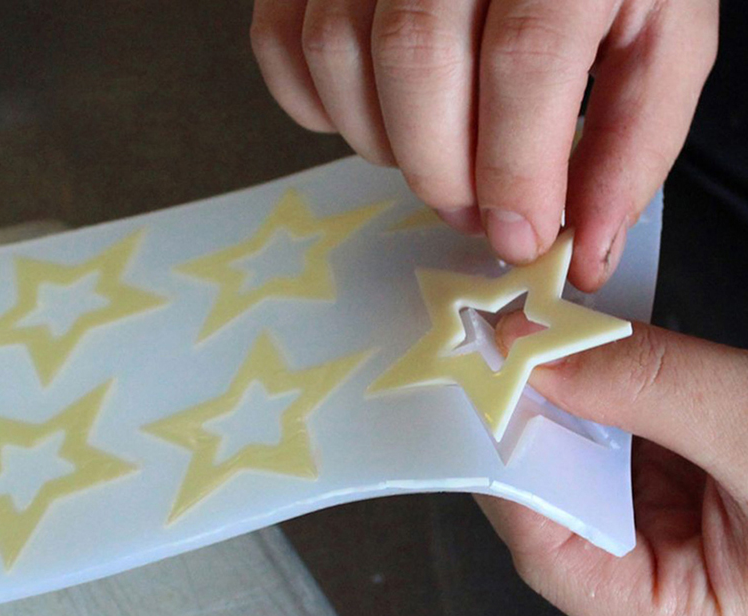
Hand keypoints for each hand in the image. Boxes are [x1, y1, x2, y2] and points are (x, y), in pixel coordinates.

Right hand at [250, 0, 717, 287]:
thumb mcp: (659, 39)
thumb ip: (630, 144)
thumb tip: (588, 249)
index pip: (522, 61)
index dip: (516, 173)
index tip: (521, 237)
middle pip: (415, 62)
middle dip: (443, 174)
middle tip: (475, 210)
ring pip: (337, 52)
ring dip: (383, 144)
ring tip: (434, 155)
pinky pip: (283, 44)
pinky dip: (320, 107)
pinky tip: (378, 117)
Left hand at [478, 313, 747, 615]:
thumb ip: (647, 386)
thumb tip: (542, 353)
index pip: (557, 564)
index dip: (510, 483)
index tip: (481, 409)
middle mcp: (678, 597)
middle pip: (563, 524)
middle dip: (532, 444)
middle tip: (500, 372)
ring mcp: (683, 549)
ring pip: (588, 488)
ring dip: (564, 423)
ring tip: (539, 363)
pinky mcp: (691, 505)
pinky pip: (622, 461)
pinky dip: (602, 415)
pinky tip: (585, 374)